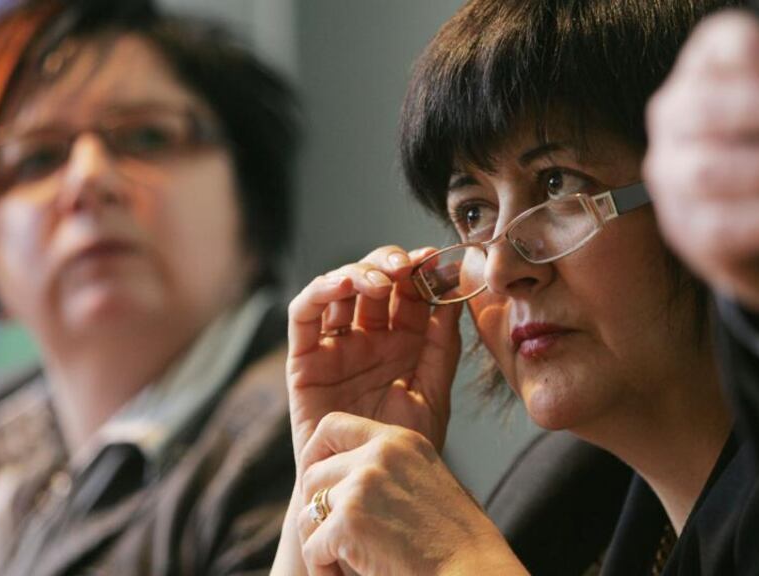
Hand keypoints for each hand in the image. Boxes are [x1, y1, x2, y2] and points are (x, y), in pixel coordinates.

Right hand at [286, 245, 462, 460]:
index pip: (410, 292)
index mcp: (403, 341)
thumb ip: (442, 344)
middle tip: (406, 266)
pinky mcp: (303, 358)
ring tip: (380, 281)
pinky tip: (343, 286)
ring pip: (340, 289)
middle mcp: (368, 336)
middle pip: (375, 280)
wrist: (361, 490)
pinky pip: (304, 315)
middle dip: (390, 264)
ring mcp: (335, 344)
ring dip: (358, 272)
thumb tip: (455, 291)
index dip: (421, 270)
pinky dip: (320, 292)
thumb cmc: (397, 447)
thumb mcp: (432, 392)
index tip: (437, 259)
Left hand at [296, 413, 525, 575]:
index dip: (315, 454)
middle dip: (318, 511)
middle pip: (313, 475)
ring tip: (344, 564)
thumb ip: (391, 470)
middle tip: (339, 542)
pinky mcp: (348, 522)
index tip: (317, 485)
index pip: (332, 426)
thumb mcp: (429, 481)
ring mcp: (361, 486)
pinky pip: (312, 548)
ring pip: (308, 513)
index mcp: (399, 440)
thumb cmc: (457, 540)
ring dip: (320, 543)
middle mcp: (378, 454)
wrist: (473, 571)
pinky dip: (323, 569)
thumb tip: (350, 476)